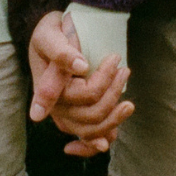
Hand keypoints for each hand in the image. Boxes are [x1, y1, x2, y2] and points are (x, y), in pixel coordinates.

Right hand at [28, 11, 134, 157]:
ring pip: (95, 130)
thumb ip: (60, 52)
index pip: (81, 94)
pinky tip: (118, 117)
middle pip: (92, 115)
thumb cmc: (50, 36)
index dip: (101, 85)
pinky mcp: (78, 120)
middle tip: (123, 68)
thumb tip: (81, 66)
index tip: (114, 59)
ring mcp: (68, 117)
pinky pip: (93, 139)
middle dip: (113, 92)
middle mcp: (57, 108)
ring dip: (116, 115)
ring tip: (126, 90)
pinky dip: (107, 134)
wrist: (52, 39)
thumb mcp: (49, 36)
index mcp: (49, 90)